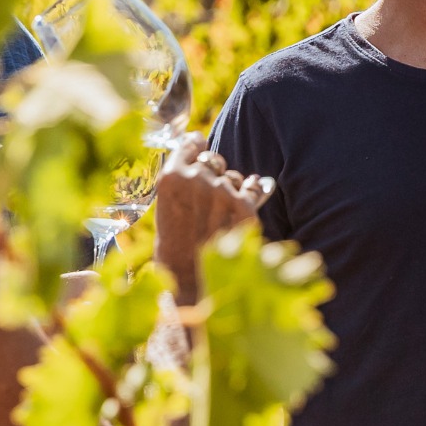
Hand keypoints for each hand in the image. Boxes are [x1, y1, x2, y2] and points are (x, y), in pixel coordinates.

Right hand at [153, 135, 270, 286]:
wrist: (191, 281)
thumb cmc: (174, 249)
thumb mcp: (167, 209)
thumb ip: (181, 183)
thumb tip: (199, 151)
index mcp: (171, 178)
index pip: (191, 144)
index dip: (197, 146)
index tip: (200, 147)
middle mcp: (196, 179)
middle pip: (213, 160)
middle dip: (214, 172)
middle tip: (211, 193)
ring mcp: (221, 191)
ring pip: (233, 177)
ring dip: (231, 188)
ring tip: (224, 211)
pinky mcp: (244, 206)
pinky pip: (254, 187)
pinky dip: (256, 189)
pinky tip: (259, 188)